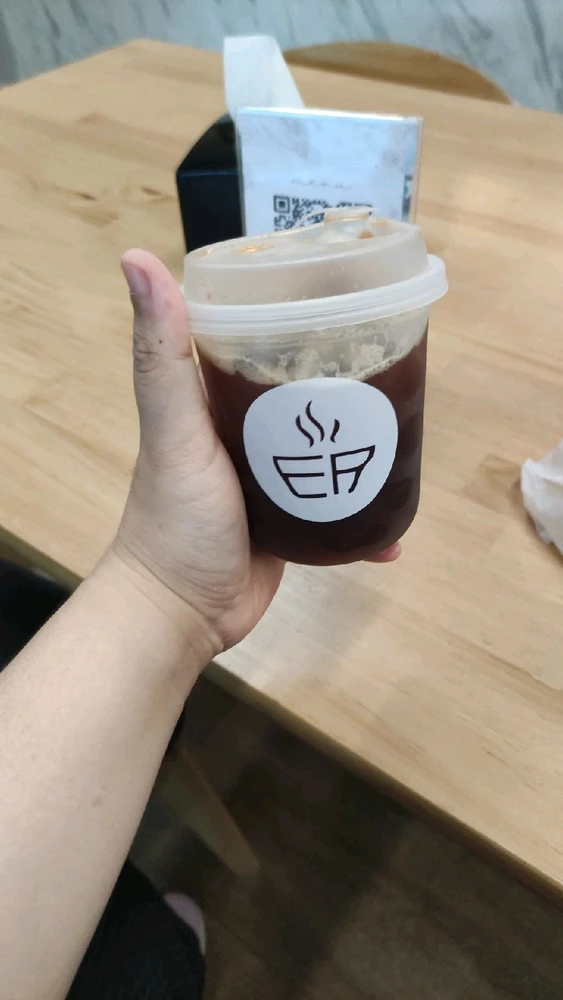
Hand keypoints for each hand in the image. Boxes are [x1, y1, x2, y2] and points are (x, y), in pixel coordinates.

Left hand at [115, 250, 399, 656]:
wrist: (181, 611)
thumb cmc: (176, 516)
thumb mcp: (173, 428)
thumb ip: (163, 354)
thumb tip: (136, 255)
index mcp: (214, 399)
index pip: (257, 337)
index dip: (296, 313)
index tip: (346, 293)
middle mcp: (243, 433)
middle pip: (303, 393)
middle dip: (345, 381)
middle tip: (397, 366)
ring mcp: (270, 480)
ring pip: (326, 450)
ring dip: (362, 445)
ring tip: (406, 433)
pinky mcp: (290, 523)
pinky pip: (335, 508)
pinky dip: (366, 515)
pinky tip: (398, 519)